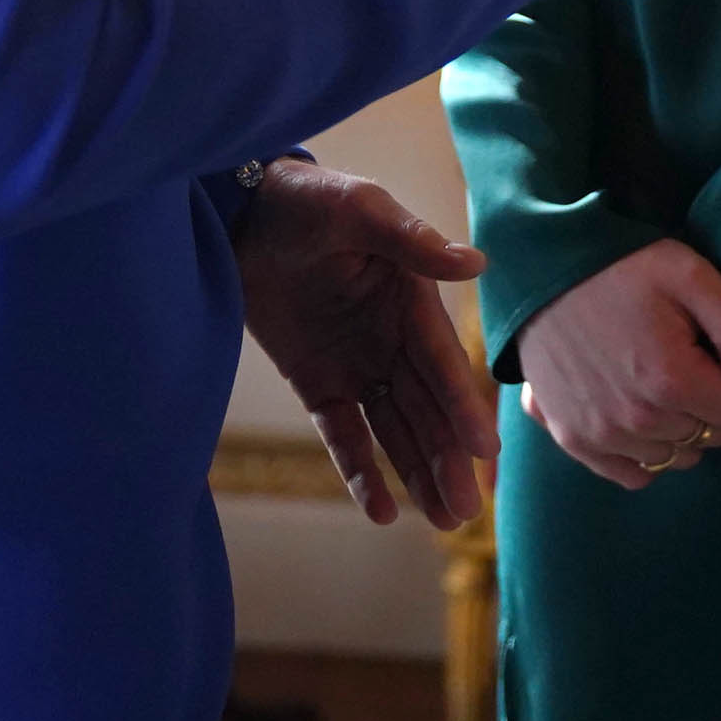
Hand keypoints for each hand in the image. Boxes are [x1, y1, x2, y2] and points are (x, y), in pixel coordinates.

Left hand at [234, 160, 495, 530]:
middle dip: (447, 459)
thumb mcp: (359, 210)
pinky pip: (343, 435)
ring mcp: (357, 364)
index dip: (461, 407)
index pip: (440, 363)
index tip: (483, 452)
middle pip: (426, 408)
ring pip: (394, 430)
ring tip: (443, 521)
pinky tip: (379, 511)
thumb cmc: (307, 198)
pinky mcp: (318, 382)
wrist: (237, 212)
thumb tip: (477, 265)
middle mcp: (393, 339)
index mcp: (412, 299)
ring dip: (418, 473)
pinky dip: (360, 472)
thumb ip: (412, 241)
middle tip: (466, 512)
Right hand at [515, 239, 720, 491]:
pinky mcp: (573, 439)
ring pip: (674, 456)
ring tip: (661, 386)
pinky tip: (641, 415)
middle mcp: (637, 418)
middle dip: (709, 406)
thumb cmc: (625, 268)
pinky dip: (646, 453)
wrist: (547, 268)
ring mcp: (602, 434)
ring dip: (679, 430)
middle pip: (706, 436)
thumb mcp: (691, 276)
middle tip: (691, 367)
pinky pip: (633, 474)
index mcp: (672, 379)